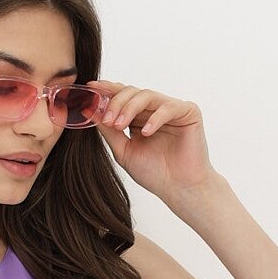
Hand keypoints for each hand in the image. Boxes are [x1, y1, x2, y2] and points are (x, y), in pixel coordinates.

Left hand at [85, 80, 214, 200]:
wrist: (179, 189)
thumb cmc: (154, 173)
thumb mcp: (124, 151)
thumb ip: (108, 131)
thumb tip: (88, 111)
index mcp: (139, 117)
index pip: (122, 96)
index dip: (107, 90)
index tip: (91, 89)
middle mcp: (154, 109)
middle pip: (132, 92)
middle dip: (116, 103)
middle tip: (107, 119)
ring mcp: (171, 109)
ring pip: (147, 95)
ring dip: (130, 108)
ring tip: (120, 126)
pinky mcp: (188, 112)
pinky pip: (168, 107)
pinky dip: (155, 118)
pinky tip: (146, 132)